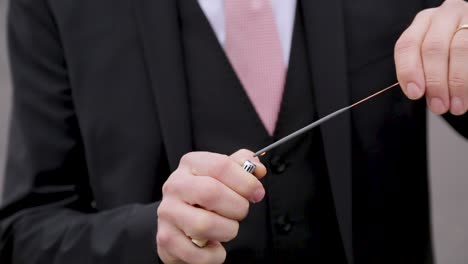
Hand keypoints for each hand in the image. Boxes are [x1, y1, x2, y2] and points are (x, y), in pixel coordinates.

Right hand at [156, 149, 266, 263]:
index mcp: (191, 164)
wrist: (177, 224)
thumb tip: (258, 169)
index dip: (246, 181)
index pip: (221, 166)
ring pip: (204, 224)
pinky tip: (213, 245)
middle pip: (211, 193)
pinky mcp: (166, 239)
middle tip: (240, 212)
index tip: (257, 193)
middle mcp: (175, 186)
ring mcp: (168, 212)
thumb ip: (242, 167)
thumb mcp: (221, 176)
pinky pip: (198, 253)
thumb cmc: (203, 199)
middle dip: (237, 207)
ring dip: (227, 230)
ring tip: (226, 228)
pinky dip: (214, 255)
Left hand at [395, 0, 467, 114]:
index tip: (415, 93)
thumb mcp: (430, 58)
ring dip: (457, 83)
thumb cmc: (449, 54)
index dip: (409, 71)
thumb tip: (417, 92)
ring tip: (456, 105)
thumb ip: (421, 71)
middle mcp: (444, 16)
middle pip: (433, 48)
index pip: (407, 45)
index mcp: (422, 23)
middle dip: (435, 82)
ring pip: (460, 49)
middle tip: (438, 105)